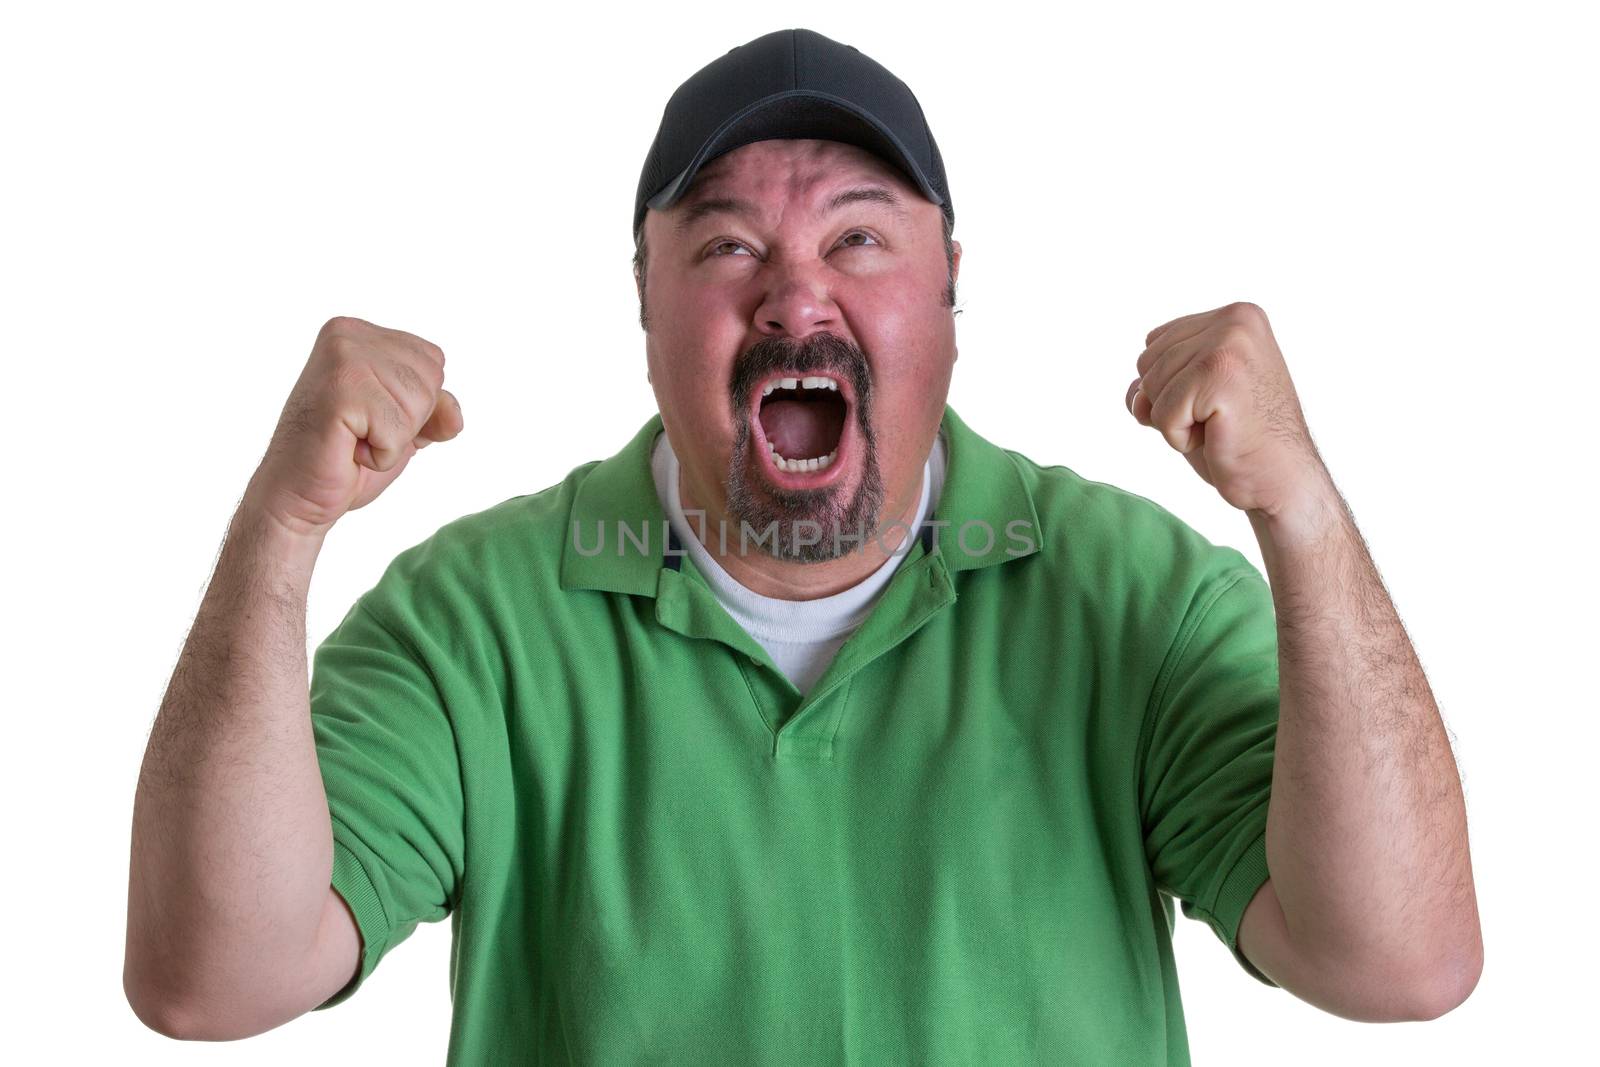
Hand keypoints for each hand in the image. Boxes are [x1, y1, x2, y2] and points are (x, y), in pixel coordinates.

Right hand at [244, 316, 463, 537]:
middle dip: (407, 422)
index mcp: (359, 332)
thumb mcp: (403, 426)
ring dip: (393, 439)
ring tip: (353, 439)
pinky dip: (381, 455)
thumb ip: (434, 409)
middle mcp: (347, 335)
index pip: (434, 360)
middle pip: (431, 380)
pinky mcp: (341, 391)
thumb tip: (454, 415)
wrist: (296, 494)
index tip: (371, 416)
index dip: (415, 404)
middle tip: (360, 432)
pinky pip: (398, 431)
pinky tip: (347, 450)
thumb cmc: (345, 458)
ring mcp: (342, 358)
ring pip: (418, 406)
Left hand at [1125, 301, 1326, 517]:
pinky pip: (1161, 412)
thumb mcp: (1191, 399)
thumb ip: (1155, 381)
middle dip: (1171, 402)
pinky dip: (1179, 438)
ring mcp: (1229, 342)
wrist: (1282, 480)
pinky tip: (1218, 438)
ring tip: (1221, 427)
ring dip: (1176, 422)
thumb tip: (1136, 395)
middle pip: (1147, 362)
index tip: (1215, 403)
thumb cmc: (1238, 441)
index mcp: (1235, 315)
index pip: (1155, 344)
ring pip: (1150, 388)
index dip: (1171, 386)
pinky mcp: (1221, 374)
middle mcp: (1235, 320)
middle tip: (1219, 418)